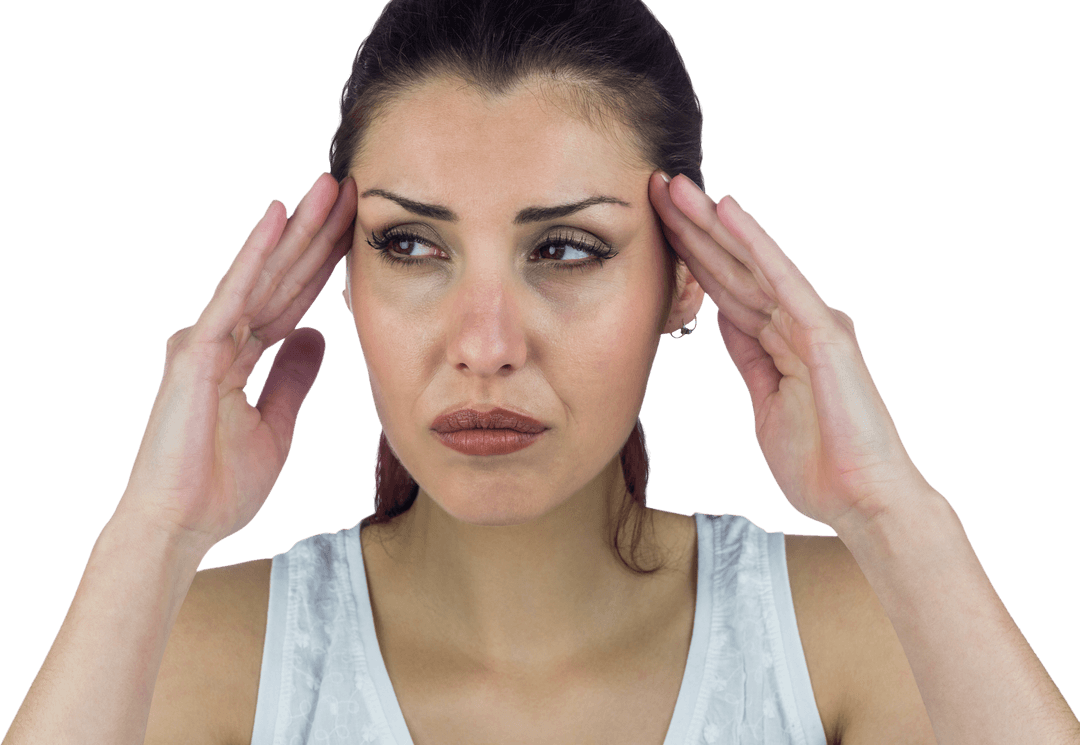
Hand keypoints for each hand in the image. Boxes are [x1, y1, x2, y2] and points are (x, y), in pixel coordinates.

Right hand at [117, 173, 356, 549]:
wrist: (180, 525)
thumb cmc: (218, 485)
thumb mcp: (276, 424)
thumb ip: (293, 378)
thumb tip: (315, 337)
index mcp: (241, 355)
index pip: (292, 298)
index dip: (323, 263)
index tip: (354, 228)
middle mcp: (221, 338)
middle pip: (280, 277)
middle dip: (316, 234)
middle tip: (346, 188)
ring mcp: (206, 341)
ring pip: (262, 276)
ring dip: (294, 231)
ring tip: (324, 189)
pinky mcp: (196, 353)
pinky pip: (234, 297)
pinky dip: (255, 257)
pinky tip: (278, 220)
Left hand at [649, 172, 932, 528]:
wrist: (861, 501)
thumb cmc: (820, 462)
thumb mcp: (765, 402)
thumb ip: (749, 357)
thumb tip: (727, 321)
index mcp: (780, 340)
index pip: (725, 288)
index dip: (691, 255)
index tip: (656, 224)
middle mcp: (796, 322)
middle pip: (733, 267)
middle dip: (693, 228)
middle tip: (657, 187)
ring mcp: (812, 324)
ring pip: (751, 263)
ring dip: (713, 224)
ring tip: (679, 188)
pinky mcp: (824, 334)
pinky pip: (782, 281)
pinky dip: (756, 245)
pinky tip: (729, 213)